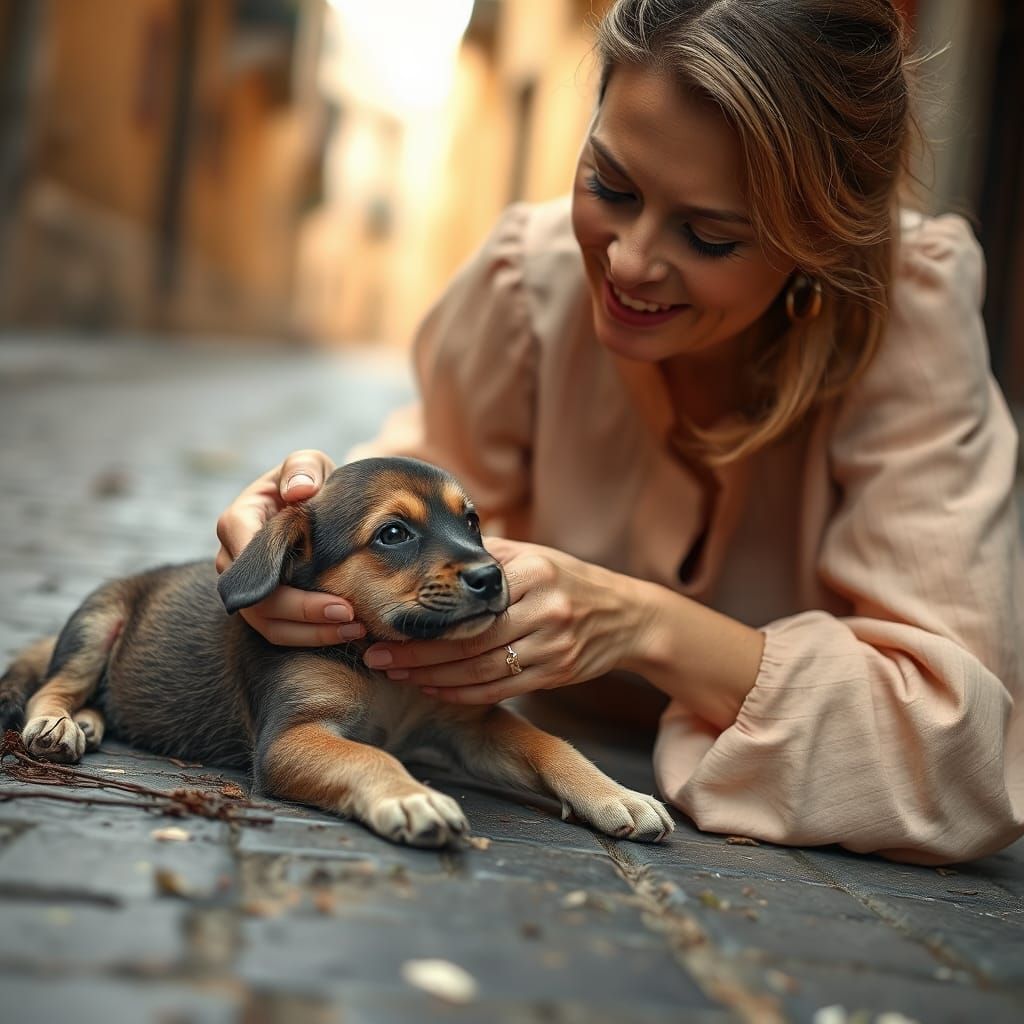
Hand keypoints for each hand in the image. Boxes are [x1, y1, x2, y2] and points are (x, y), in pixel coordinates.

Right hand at [215, 449, 365, 644]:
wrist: (313, 504)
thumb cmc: (308, 481)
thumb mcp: (307, 463)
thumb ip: (303, 469)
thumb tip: (300, 491)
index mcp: (238, 521)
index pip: (248, 559)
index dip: (282, 581)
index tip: (330, 591)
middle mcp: (232, 559)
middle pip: (256, 600)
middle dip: (304, 613)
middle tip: (349, 616)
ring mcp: (246, 586)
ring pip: (267, 624)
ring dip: (311, 633)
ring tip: (354, 629)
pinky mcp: (264, 606)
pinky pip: (280, 631)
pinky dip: (311, 637)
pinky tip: (347, 633)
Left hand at [362, 538, 650, 703]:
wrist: (628, 616)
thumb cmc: (569, 580)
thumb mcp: (534, 556)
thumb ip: (487, 559)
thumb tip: (430, 550)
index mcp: (532, 573)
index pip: (466, 603)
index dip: (422, 619)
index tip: (383, 624)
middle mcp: (544, 608)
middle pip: (468, 640)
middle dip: (416, 653)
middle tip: (376, 656)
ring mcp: (553, 644)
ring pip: (481, 669)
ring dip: (433, 677)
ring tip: (397, 675)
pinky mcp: (558, 672)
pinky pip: (502, 689)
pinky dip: (464, 693)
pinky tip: (435, 690)